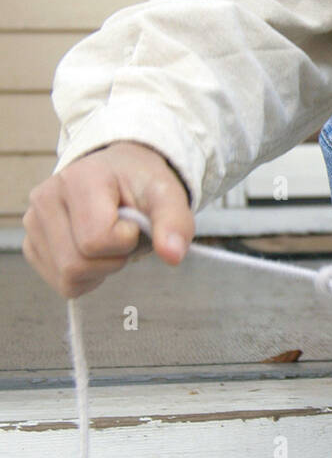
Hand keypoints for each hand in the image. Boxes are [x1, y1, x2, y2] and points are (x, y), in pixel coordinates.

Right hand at [23, 141, 195, 298]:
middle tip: (124, 235)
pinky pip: (61, 283)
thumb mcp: (166, 194)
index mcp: (78, 178)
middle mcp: (45, 197)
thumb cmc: (139, 183)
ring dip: (99, 270)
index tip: (134, 222)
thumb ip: (174, 222)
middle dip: (112, 259)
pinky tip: (94, 252)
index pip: (96, 239)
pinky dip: (86, 277)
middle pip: (77, 264)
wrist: (118, 173)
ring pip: (67, 278)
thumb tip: (173, 256)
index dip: (126, 240)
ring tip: (108, 241)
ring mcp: (32, 222)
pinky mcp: (31, 244)